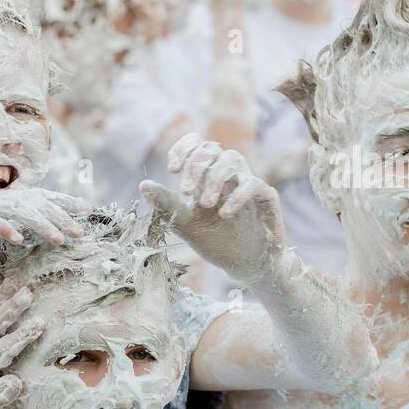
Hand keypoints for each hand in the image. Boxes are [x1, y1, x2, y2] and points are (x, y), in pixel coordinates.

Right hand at [0, 186, 87, 278]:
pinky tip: (17, 239)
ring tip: (59, 238)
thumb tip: (25, 252)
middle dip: (59, 215)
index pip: (34, 202)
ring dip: (38, 222)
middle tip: (82, 231)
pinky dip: (1, 227)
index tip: (88, 214)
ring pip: (12, 208)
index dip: (62, 205)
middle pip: (30, 201)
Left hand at [142, 133, 285, 285]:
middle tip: (185, 192)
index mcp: (206, 175)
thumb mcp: (185, 223)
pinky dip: (237, 196)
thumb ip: (166, 204)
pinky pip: (253, 184)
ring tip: (205, 205)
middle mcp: (227, 174)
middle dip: (195, 166)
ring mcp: (247, 182)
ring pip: (232, 159)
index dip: (184, 149)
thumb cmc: (215, 240)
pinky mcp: (266, 196)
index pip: (197, 145)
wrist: (244, 264)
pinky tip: (225, 213)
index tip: (173, 169)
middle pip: (211, 149)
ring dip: (214, 178)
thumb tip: (143, 185)